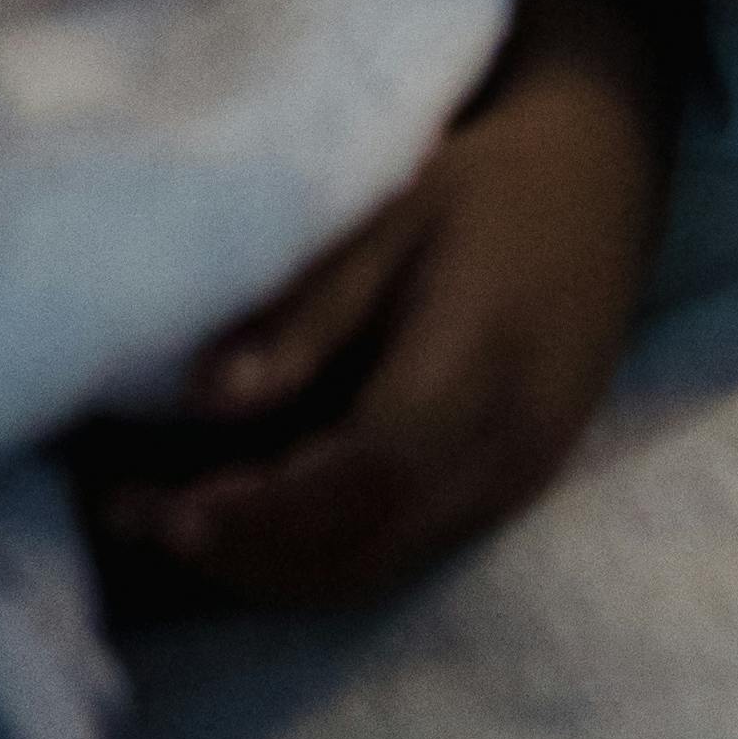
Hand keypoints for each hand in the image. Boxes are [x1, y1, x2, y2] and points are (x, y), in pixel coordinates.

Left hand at [79, 0, 695, 614]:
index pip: (360, 480)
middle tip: (131, 517)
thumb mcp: (393, 215)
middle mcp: (506, 447)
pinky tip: (252, 513)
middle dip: (239, 555)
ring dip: (269, 567)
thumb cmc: (488, 178)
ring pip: (375, 568)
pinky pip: (401, 550)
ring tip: (170, 521)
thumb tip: (206, 401)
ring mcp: (516, 478)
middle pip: (359, 552)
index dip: (257, 512)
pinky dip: (317, 550)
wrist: (606, 171)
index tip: (157, 509)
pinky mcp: (511, 485)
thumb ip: (308, 313)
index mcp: (479, 368)